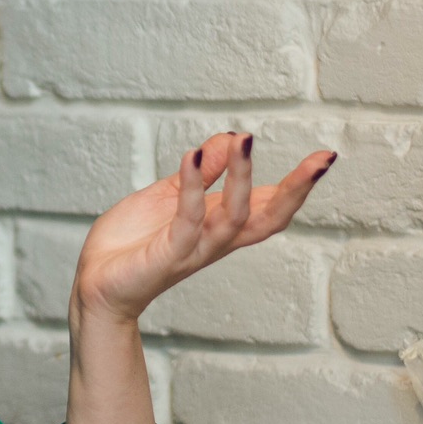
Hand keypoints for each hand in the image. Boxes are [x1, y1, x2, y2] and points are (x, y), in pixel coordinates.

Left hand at [71, 133, 333, 323]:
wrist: (96, 285)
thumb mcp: (168, 196)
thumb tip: (228, 138)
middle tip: (321, 160)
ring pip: (235, 219)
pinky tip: (190, 156)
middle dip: (298, 191)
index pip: (271, 205)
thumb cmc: (133, 243)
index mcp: (220, 225)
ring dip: (243, 180)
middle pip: (271, 220)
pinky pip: (187, 223)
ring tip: (244, 141)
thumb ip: (198, 173)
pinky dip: (192, 189)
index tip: (326, 156)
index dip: (299, 184)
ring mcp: (195, 250)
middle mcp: (217, 241)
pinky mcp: (168, 256)